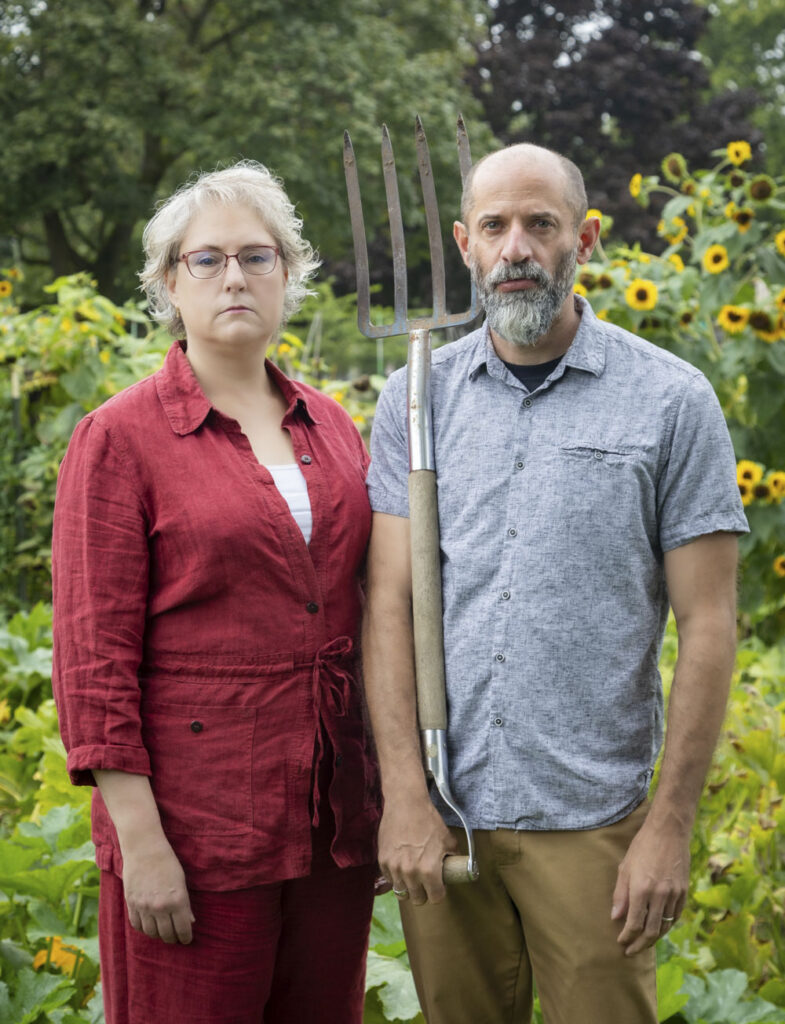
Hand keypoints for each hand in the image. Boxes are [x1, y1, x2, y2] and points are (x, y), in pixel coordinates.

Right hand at [121, 835, 194, 943]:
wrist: (144, 849)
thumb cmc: (167, 862)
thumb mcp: (182, 881)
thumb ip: (185, 904)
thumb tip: (190, 922)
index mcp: (177, 900)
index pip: (183, 929)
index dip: (185, 937)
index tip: (186, 940)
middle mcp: (160, 907)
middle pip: (167, 934)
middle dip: (173, 938)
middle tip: (175, 938)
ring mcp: (144, 906)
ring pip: (151, 932)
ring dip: (158, 935)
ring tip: (162, 933)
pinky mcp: (131, 904)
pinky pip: (137, 925)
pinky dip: (144, 929)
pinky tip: (149, 926)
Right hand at [378, 792, 457, 905]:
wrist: (406, 804)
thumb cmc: (429, 820)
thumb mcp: (448, 839)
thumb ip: (454, 858)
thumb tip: (457, 867)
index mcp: (429, 871)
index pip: (435, 898)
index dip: (439, 893)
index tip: (438, 887)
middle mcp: (410, 873)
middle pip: (418, 900)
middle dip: (424, 893)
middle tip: (426, 882)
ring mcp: (394, 868)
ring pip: (402, 892)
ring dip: (408, 887)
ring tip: (412, 875)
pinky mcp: (382, 861)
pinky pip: (390, 879)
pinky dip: (396, 876)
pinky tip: (401, 864)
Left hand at [612, 813, 689, 955]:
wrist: (668, 832)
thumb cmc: (642, 847)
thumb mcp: (625, 867)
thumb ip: (620, 894)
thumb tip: (616, 917)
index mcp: (641, 889)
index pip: (634, 924)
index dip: (627, 937)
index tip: (621, 943)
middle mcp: (659, 895)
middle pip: (651, 931)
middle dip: (639, 945)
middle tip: (631, 951)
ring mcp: (674, 894)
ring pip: (665, 927)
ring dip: (654, 938)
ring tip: (644, 943)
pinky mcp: (684, 892)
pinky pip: (675, 916)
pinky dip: (667, 926)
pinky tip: (659, 928)